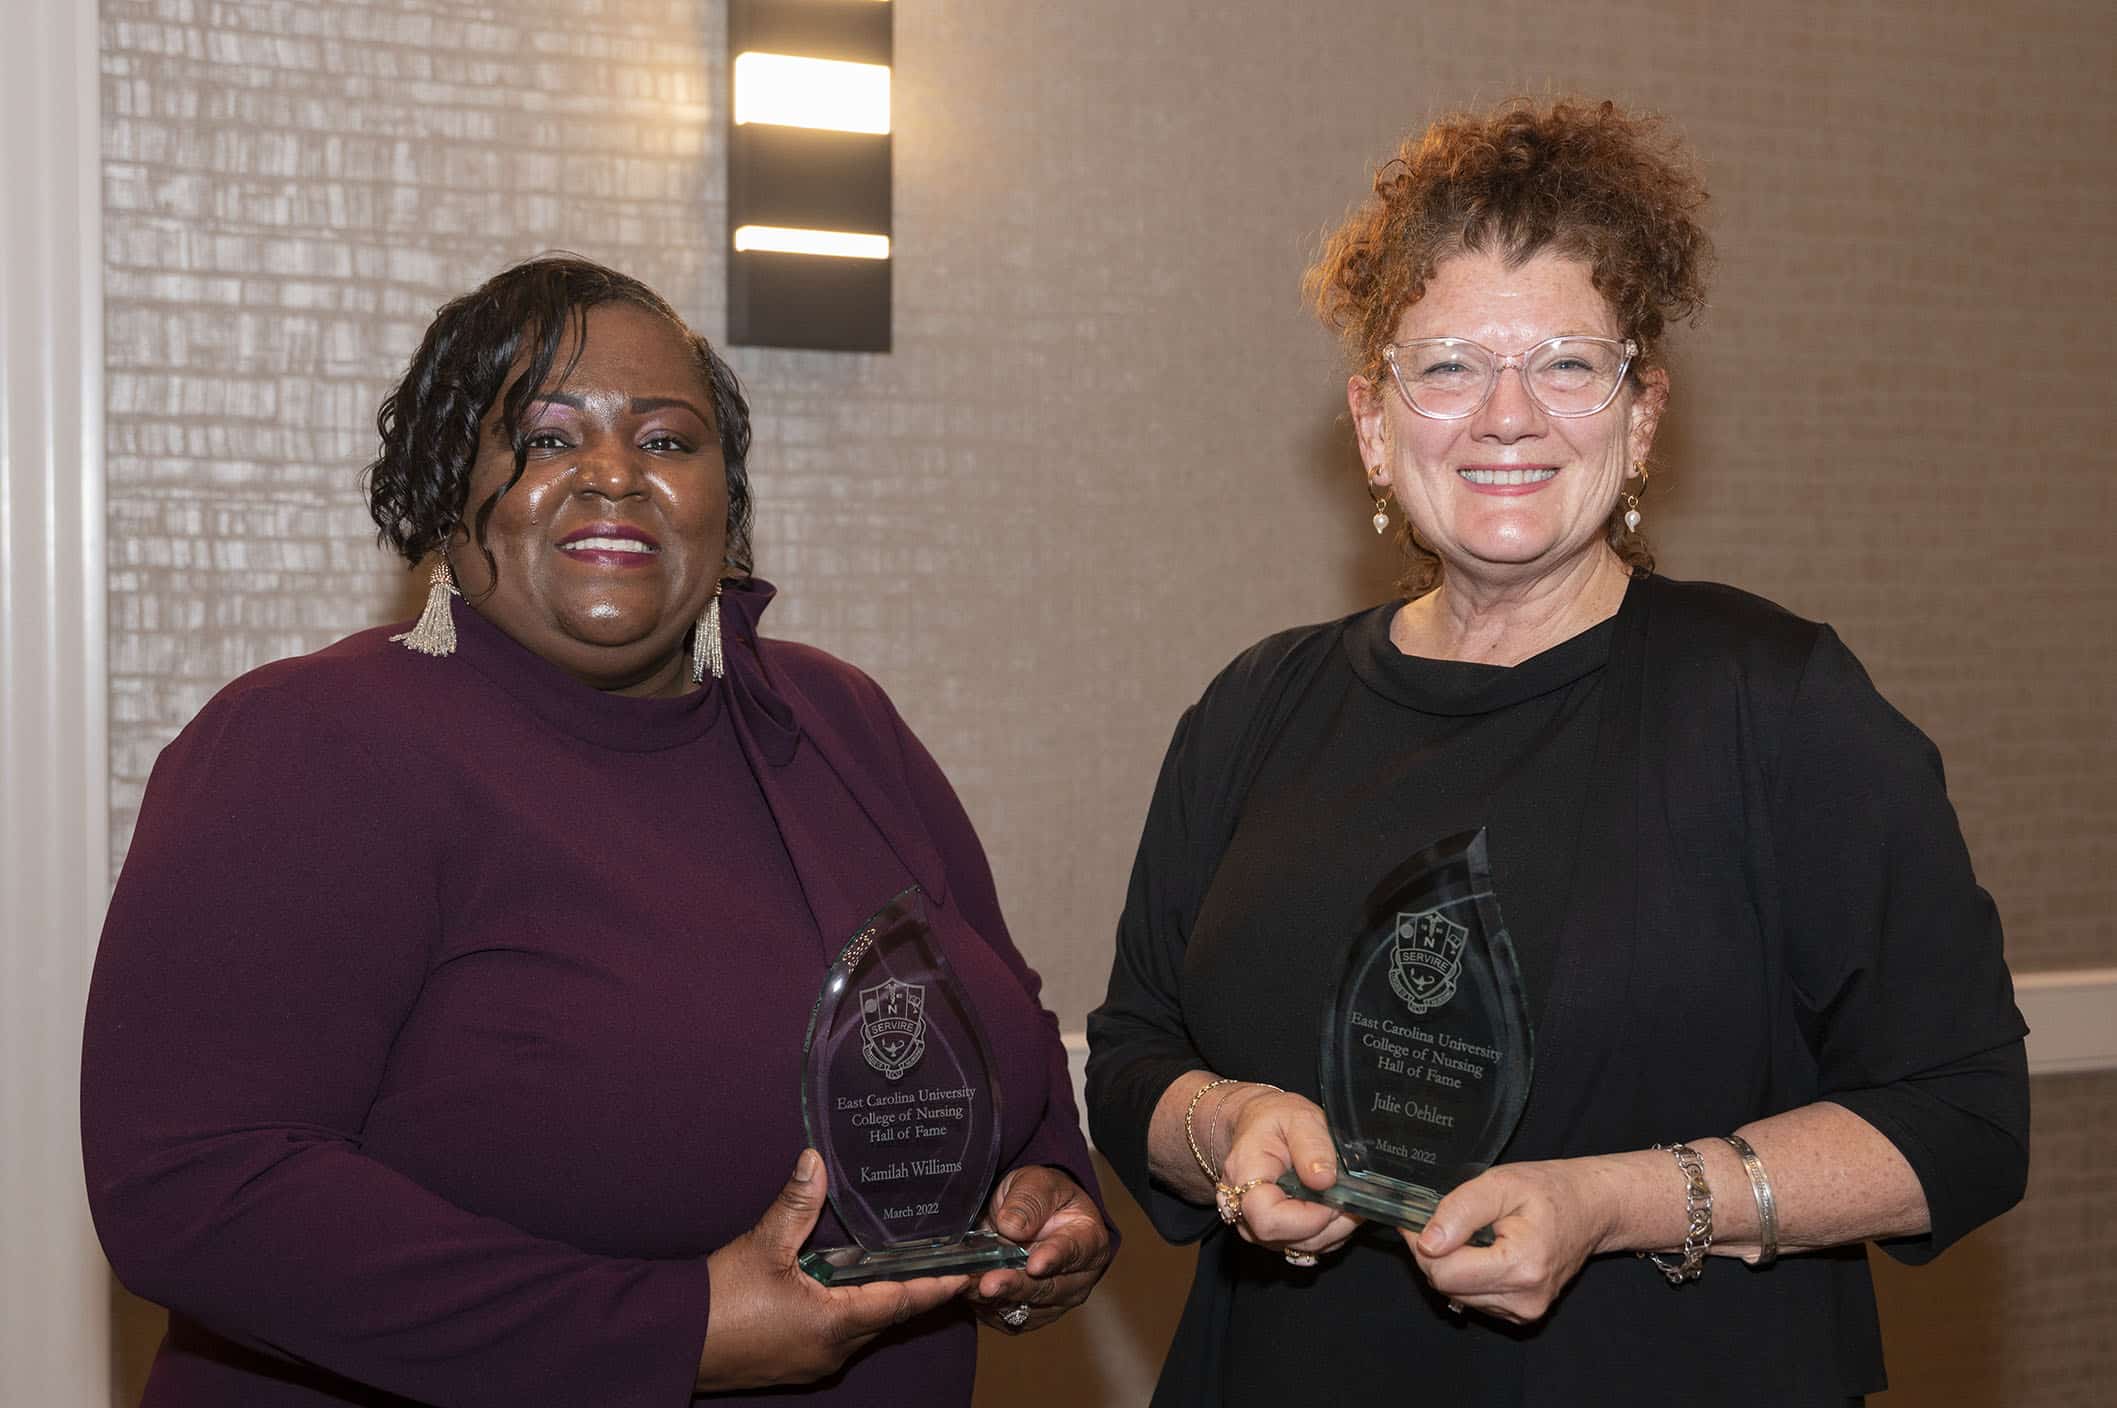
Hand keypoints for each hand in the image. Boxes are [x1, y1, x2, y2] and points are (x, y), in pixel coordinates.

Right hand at [694, 1151, 969, 1391]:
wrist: (672, 1344)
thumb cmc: (717, 1302)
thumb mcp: (761, 1246)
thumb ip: (795, 1204)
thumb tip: (816, 1161)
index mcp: (834, 1324)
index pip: (902, 1302)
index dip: (937, 1285)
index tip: (968, 1272)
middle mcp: (832, 1350)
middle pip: (888, 1317)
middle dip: (916, 1291)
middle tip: (946, 1264)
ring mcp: (814, 1361)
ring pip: (864, 1327)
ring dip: (883, 1301)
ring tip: (905, 1268)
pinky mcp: (795, 1362)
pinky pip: (839, 1335)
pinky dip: (854, 1311)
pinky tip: (848, 1288)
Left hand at [967, 1166, 1113, 1332]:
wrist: (1027, 1216)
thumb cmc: (1040, 1197)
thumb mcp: (1036, 1182)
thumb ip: (1029, 1201)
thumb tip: (1013, 1227)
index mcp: (1088, 1239)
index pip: (1075, 1251)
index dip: (1054, 1258)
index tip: (1035, 1264)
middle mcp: (1077, 1278)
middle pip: (1047, 1289)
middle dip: (1015, 1286)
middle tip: (989, 1284)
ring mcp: (1053, 1301)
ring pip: (1023, 1308)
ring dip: (993, 1299)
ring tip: (966, 1284)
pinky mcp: (1027, 1316)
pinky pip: (1004, 1318)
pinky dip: (983, 1306)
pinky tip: (966, 1289)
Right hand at [1215, 1088, 1360, 1259]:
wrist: (1255, 1125)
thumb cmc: (1274, 1120)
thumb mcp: (1298, 1118)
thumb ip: (1312, 1145)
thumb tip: (1324, 1179)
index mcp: (1243, 1175)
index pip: (1268, 1220)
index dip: (1308, 1218)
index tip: (1333, 1198)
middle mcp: (1241, 1209)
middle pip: (1288, 1239)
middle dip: (1329, 1223)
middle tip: (1349, 1192)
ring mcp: (1256, 1227)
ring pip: (1302, 1248)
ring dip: (1334, 1228)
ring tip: (1345, 1195)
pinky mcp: (1274, 1236)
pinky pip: (1308, 1247)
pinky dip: (1329, 1232)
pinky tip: (1334, 1206)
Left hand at [1407, 1158, 1614, 1323]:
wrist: (1590, 1209)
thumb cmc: (1549, 1191)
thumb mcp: (1501, 1183)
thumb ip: (1460, 1210)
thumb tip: (1428, 1242)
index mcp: (1521, 1266)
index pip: (1444, 1273)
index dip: (1423, 1245)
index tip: (1419, 1219)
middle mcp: (1525, 1299)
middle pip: (1448, 1286)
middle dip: (1436, 1254)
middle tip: (1445, 1221)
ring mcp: (1526, 1311)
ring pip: (1457, 1294)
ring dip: (1453, 1264)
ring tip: (1472, 1234)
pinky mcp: (1522, 1314)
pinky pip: (1475, 1298)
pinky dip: (1469, 1275)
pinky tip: (1484, 1252)